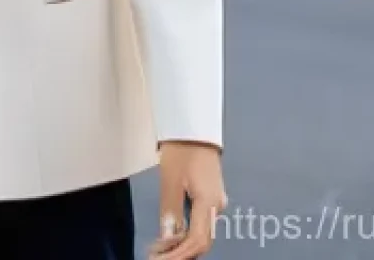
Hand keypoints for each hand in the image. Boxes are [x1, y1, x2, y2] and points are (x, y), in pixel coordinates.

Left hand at [148, 141, 226, 257]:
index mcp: (209, 203)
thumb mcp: (170, 180)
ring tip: (160, 247)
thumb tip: (167, 238)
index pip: (198, 242)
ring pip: (201, 231)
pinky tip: (171, 232)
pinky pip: (201, 221)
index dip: (179, 255)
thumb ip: (170, 211)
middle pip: (202, 240)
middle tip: (156, 256)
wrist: (193, 126)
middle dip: (180, 252)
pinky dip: (186, 230)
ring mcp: (216, 200)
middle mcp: (217, 206)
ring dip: (182, 243)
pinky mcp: (210, 194)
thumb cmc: (182, 149)